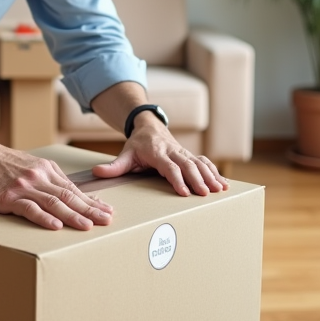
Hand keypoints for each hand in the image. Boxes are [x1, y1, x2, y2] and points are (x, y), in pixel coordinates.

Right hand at [0, 143, 113, 230]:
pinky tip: (56, 226)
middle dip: (90, 209)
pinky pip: (29, 208)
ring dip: (73, 215)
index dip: (91, 201)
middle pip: (69, 195)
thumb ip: (47, 178)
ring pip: (54, 202)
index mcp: (46, 170)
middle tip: (107, 219)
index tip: (106, 210)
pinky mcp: (9, 197)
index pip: (73, 189)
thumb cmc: (1, 162)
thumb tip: (67, 192)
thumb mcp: (30, 164)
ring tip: (88, 226)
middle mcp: (39, 177)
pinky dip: (44, 218)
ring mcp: (24, 187)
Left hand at [92, 123, 228, 196]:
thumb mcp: (125, 154)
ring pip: (199, 163)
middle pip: (188, 165)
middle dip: (197, 179)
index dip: (177, 179)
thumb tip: (96, 172)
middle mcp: (173, 151)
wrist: (148, 126)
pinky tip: (223, 183)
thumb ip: (113, 166)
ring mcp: (183, 152)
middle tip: (205, 193)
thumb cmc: (137, 144)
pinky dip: (214, 171)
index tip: (184, 192)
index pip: (169, 167)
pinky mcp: (189, 154)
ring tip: (219, 189)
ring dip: (210, 176)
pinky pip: (204, 162)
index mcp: (157, 152)